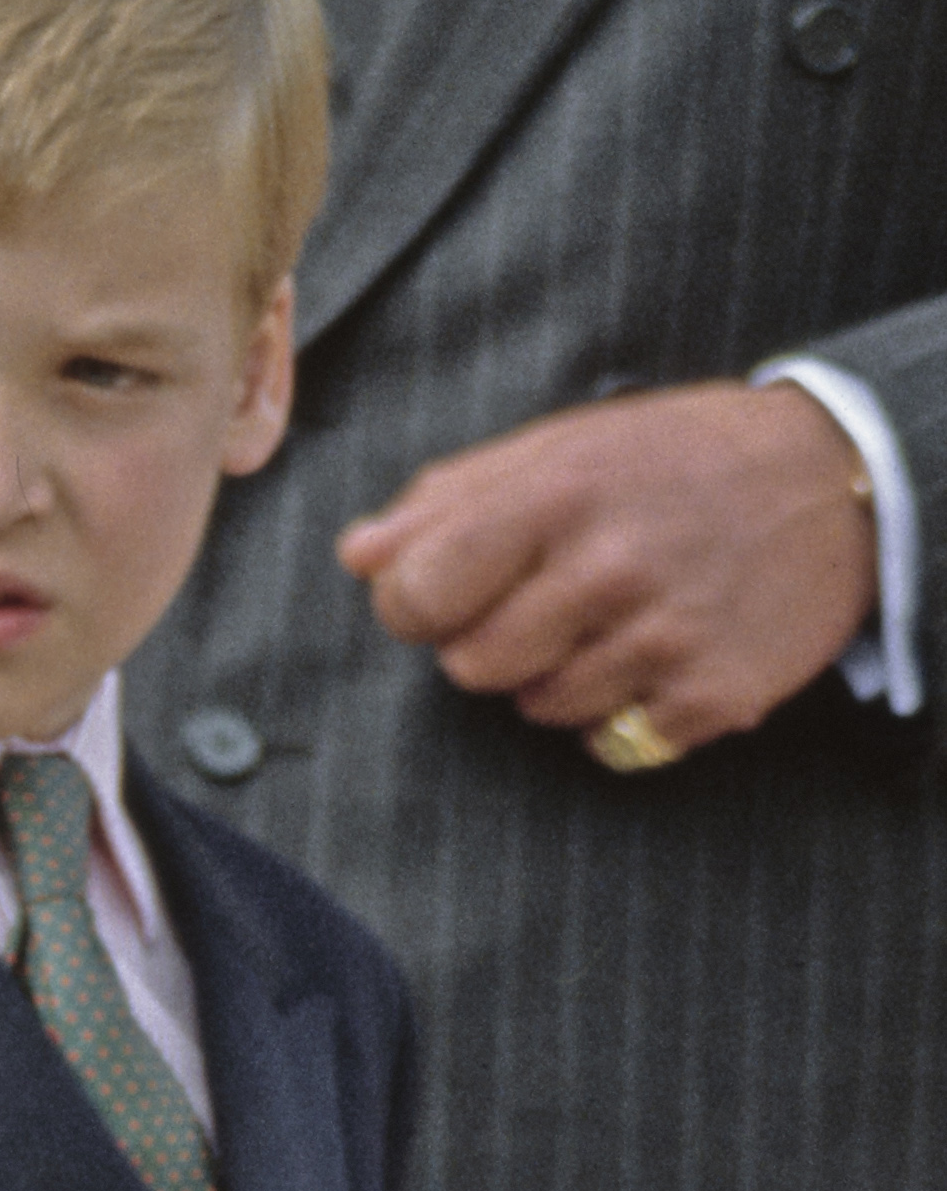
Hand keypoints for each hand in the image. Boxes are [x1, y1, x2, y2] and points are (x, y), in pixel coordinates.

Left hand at [335, 378, 879, 757]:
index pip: (418, 592)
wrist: (832, 480)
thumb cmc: (677, 461)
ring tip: (620, 615)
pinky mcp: (709, 696)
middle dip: (492, 642)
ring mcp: (664, 637)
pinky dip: (627, 710)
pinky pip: (613, 742)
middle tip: (551, 599)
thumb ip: (453, 499)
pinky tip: (665, 652)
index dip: (416, 604)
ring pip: (540, 709)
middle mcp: (611, 566)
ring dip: (562, 676)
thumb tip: (358, 555)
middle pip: (469, 666)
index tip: (447, 591)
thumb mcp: (567, 447)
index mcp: (559, 492)